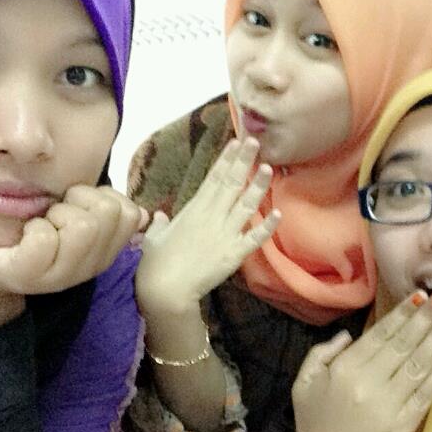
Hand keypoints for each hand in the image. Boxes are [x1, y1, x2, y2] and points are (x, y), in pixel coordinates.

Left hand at [0, 185, 146, 295]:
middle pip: (107, 213)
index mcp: (106, 251)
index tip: (78, 205)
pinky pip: (44, 238)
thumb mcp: (74, 218)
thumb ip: (107, 213)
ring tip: (41, 223)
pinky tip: (24, 234)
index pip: (130, 212)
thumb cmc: (30, 233)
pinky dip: (32, 226)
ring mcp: (63, 276)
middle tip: (55, 213)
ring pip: (82, 225)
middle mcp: (91, 267)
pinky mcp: (30, 276)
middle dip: (77, 200)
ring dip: (55, 213)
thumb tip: (145, 214)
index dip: (102, 196)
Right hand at [136, 137, 280, 314]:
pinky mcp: (234, 254)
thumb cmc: (155, 264)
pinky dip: (267, 226)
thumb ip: (160, 224)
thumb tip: (160, 216)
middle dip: (243, 161)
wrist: (166, 290)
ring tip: (268, 167)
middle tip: (255, 141)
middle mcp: (211, 217)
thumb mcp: (153, 238)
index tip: (236, 142)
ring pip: (245, 205)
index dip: (226, 159)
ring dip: (258, 186)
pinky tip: (279, 213)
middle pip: (231, 184)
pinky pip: (254, 238)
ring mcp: (224, 234)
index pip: (213, 178)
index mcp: (193, 210)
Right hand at [285, 291, 431, 431]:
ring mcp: (388, 406)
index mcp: (344, 369)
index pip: (381, 334)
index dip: (403, 313)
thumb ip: (322, 352)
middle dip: (426, 318)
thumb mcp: (303, 382)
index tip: (420, 295)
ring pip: (418, 365)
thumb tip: (348, 334)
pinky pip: (425, 395)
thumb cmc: (313, 425)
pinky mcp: (403, 427)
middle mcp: (368, 384)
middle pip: (404, 344)